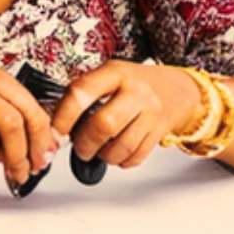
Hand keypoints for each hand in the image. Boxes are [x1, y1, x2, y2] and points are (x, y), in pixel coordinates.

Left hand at [50, 61, 201, 171]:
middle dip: (86, 143)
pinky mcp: (160, 131)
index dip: (64, 116)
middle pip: (104, 125)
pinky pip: (138, 154)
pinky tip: (117, 155)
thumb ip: (86, 92)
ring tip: (98, 152)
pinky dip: (122, 161)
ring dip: (105, 156)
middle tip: (79, 148)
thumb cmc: (135, 82)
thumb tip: (57, 120)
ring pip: (122, 145)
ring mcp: (151, 112)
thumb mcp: (110, 74)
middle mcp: (135, 91)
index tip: (55, 131)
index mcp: (114, 72)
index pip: (82, 93)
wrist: (177, 88)